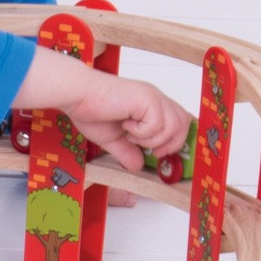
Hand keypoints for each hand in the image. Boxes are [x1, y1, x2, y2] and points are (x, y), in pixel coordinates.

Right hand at [65, 73, 190, 173]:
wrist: (77, 94)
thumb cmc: (90, 109)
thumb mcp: (112, 139)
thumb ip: (126, 151)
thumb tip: (136, 166)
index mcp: (150, 104)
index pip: (178, 120)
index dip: (174, 140)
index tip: (158, 153)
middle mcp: (155, 98)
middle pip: (184, 122)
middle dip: (171, 143)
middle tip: (152, 151)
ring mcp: (152, 97)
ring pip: (174, 125)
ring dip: (153, 139)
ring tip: (132, 137)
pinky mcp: (146, 98)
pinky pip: (157, 124)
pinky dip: (142, 132)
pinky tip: (125, 126)